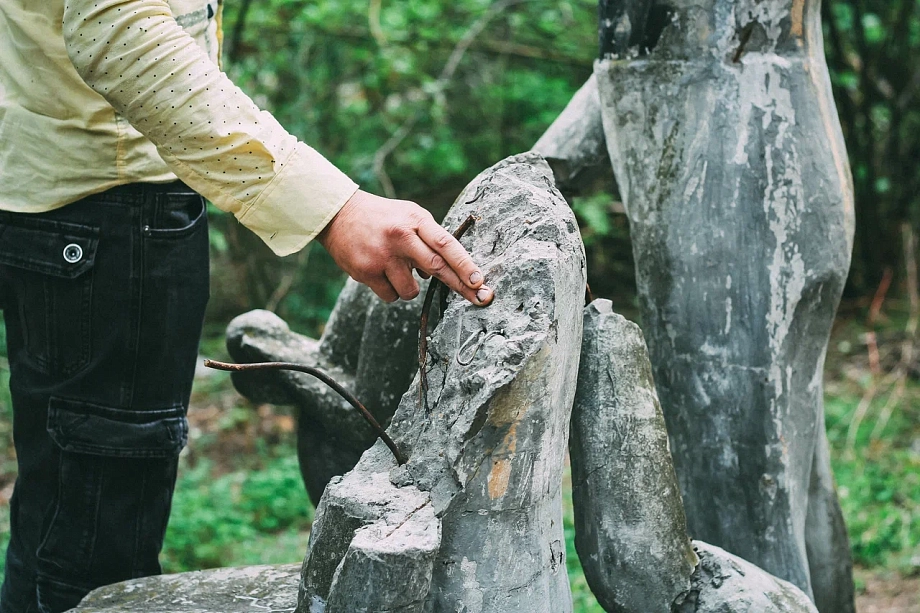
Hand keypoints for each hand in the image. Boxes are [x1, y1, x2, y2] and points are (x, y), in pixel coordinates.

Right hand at [317, 190, 493, 305]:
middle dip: (460, 286)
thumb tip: (449, 272)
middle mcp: (400, 237)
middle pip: (436, 268)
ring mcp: (382, 256)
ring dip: (410, 286)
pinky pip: (391, 296)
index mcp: (415, 220)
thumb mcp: (410, 215)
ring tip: (397, 268)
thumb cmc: (383, 217)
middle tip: (480, 298)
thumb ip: (431, 238)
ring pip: (412, 290)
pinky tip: (382, 273)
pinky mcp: (365, 272)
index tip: (479, 280)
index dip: (464, 264)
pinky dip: (391, 290)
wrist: (339, 214)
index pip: (445, 244)